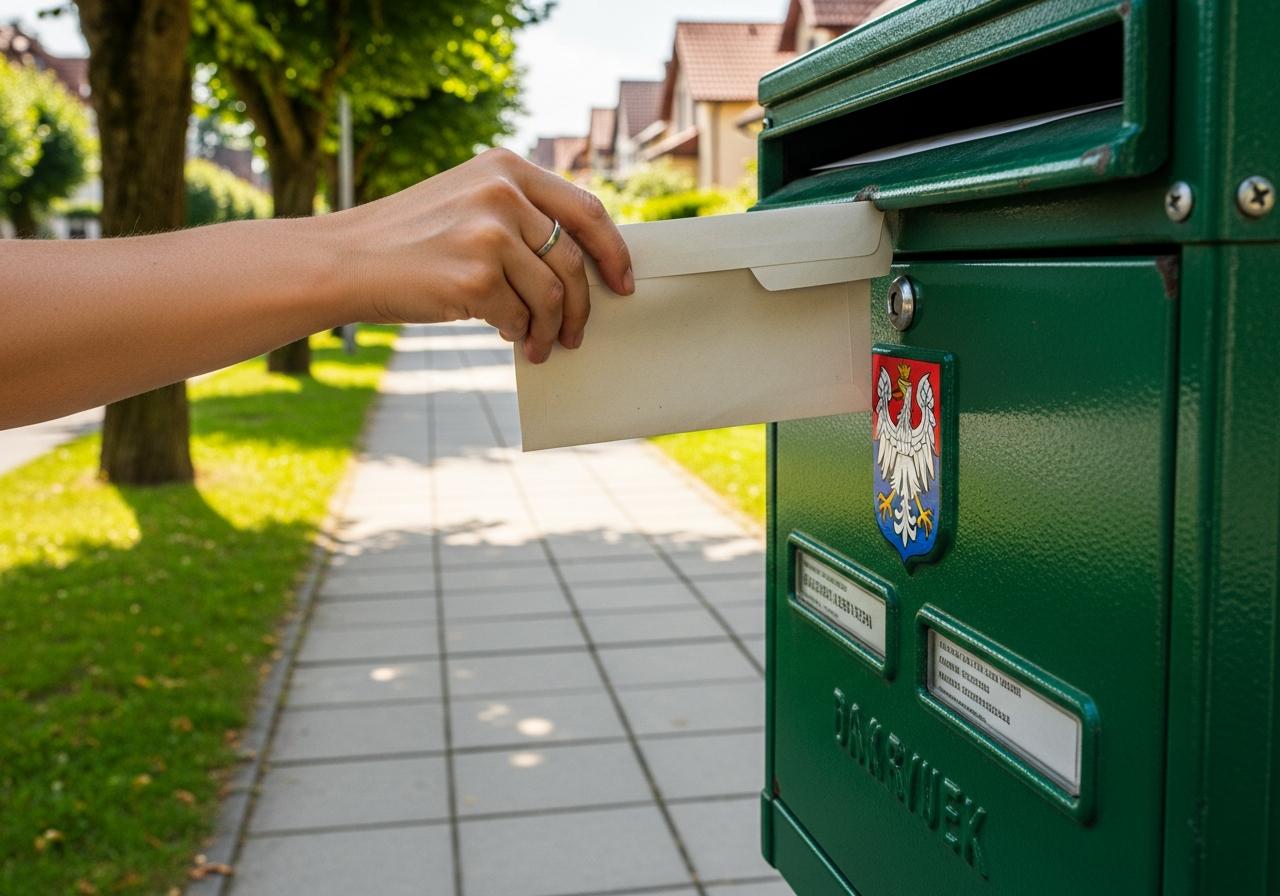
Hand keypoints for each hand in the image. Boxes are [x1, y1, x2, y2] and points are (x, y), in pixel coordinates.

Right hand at [332, 147, 634, 363]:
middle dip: (583, 305)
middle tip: (576, 332)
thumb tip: (577, 262)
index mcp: (506, 168)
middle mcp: (502, 193)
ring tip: (539, 346)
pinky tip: (505, 336)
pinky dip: (517, 333)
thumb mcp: (466, 201)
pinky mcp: (475, 277)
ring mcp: (489, 234)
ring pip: (551, 295)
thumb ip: (518, 214)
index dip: (613, 251)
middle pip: (574, 260)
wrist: (344, 261)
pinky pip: (519, 317)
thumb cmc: (408, 240)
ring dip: (550, 329)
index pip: (586, 210)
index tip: (622, 281)